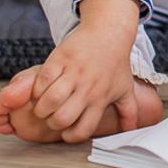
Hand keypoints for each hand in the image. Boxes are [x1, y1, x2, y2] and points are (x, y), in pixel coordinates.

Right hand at [31, 0, 141, 142]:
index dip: (70, 136)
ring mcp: (73, 74)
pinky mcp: (60, 59)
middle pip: (62, 119)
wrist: (108, 31)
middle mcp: (87, 89)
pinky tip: (42, 87)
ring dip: (41, 107)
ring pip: (50, 101)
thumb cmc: (115, 61)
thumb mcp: (125, 88)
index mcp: (100, 99)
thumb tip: (131, 129)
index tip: (66, 130)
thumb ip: (128, 111)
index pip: (83, 130)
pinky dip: (37, 88)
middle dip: (51, 122)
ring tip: (43, 103)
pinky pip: (42, 80)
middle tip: (51, 115)